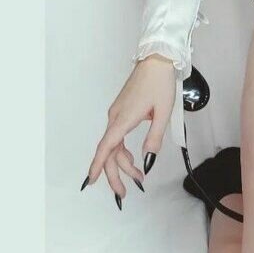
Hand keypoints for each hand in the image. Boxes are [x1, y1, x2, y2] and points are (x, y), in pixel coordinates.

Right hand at [81, 55, 176, 208]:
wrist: (157, 59)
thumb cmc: (160, 83)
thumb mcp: (162, 112)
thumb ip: (154, 138)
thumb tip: (147, 160)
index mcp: (123, 118)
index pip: (106, 147)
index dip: (97, 165)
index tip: (90, 182)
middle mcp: (116, 117)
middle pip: (109, 151)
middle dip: (115, 174)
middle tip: (124, 193)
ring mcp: (117, 113)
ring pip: (114, 145)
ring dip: (123, 163)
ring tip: (138, 177)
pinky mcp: (122, 110)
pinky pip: (117, 135)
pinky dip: (123, 150)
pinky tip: (133, 158)